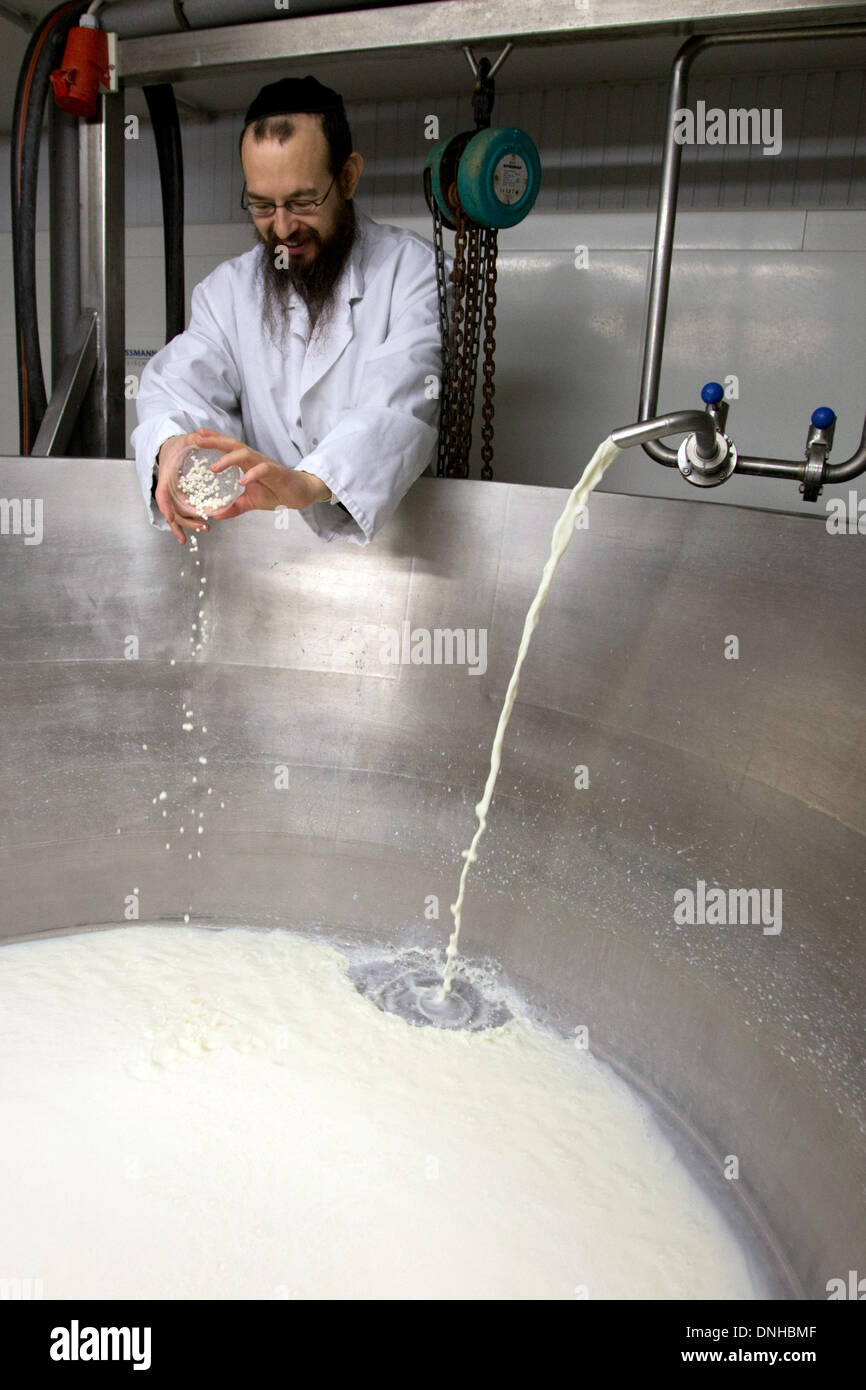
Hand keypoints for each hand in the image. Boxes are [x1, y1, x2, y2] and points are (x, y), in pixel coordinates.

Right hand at [155, 432, 212, 544]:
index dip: (165, 506)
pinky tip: (198, 529)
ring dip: (189, 524)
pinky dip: (188, 522)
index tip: (170, 518)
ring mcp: (173, 495)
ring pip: (178, 515)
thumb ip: (191, 438)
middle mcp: (168, 489)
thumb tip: (199, 435)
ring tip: (206, 528)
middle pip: (172, 510)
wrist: (170, 447)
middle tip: (203, 526)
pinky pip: (182, 512)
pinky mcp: (180, 498)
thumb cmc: (176, 445)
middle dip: (184, 522)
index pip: (161, 493)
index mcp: (166, 476)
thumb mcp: (184, 440)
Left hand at [190, 428, 331, 518]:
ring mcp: (265, 464)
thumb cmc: (276, 493)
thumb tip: (215, 515)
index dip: (212, 440)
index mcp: (246, 462)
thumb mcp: (250, 502)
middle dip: (214, 441)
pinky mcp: (277, 472)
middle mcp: (254, 459)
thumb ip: (233, 507)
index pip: (226, 447)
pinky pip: (263, 469)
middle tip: (197, 439)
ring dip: (228, 459)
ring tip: (214, 467)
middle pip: (232, 445)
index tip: (196, 435)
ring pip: (245, 454)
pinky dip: (252, 474)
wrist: (300, 494)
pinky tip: (242, 481)